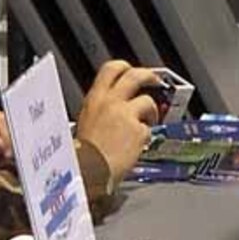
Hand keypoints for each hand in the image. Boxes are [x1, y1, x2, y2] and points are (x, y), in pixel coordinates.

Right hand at [75, 60, 161, 180]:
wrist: (88, 172)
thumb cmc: (83, 155)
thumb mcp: (85, 122)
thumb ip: (101, 109)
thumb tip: (116, 105)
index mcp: (95, 98)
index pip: (112, 69)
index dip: (125, 67)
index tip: (132, 71)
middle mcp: (111, 102)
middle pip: (136, 76)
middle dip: (150, 76)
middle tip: (156, 82)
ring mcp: (126, 115)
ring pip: (148, 102)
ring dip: (151, 112)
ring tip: (147, 123)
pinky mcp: (139, 131)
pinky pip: (149, 128)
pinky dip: (146, 136)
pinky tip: (137, 145)